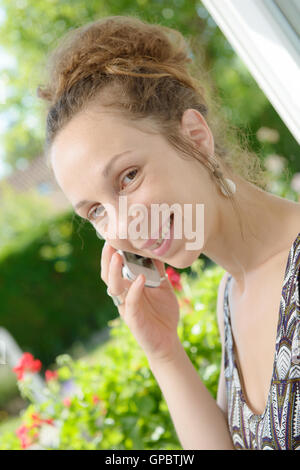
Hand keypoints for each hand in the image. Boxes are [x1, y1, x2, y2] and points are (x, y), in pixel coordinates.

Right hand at [100, 242, 180, 363]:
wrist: (168, 339)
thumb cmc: (163, 312)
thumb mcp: (163, 285)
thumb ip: (158, 269)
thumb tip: (158, 247)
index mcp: (127, 286)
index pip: (114, 267)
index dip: (111, 253)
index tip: (114, 235)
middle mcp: (123, 295)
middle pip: (108, 275)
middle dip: (107, 258)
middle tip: (110, 241)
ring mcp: (126, 306)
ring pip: (114, 287)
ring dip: (114, 271)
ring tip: (117, 256)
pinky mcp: (133, 318)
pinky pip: (130, 302)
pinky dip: (135, 289)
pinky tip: (140, 278)